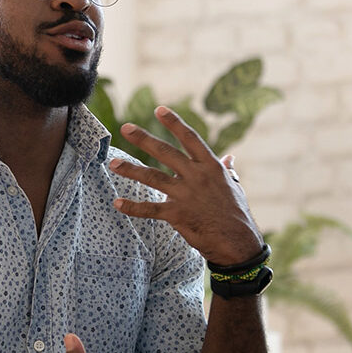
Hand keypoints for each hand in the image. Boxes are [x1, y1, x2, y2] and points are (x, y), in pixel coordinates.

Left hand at [109, 106, 262, 265]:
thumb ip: (227, 170)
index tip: (159, 109)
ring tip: (113, 163)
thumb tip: (229, 156)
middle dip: (144, 139)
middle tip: (125, 128)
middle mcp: (196, 176)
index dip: (174, 123)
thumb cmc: (237, 213)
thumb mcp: (234, 187)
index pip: (190, 138)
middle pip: (165, 152)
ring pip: (153, 177)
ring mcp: (185, 195)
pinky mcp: (177, 215)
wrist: (238, 243)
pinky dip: (133, 207)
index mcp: (210, 166)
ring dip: (131, 169)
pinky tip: (117, 203)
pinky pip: (150, 209)